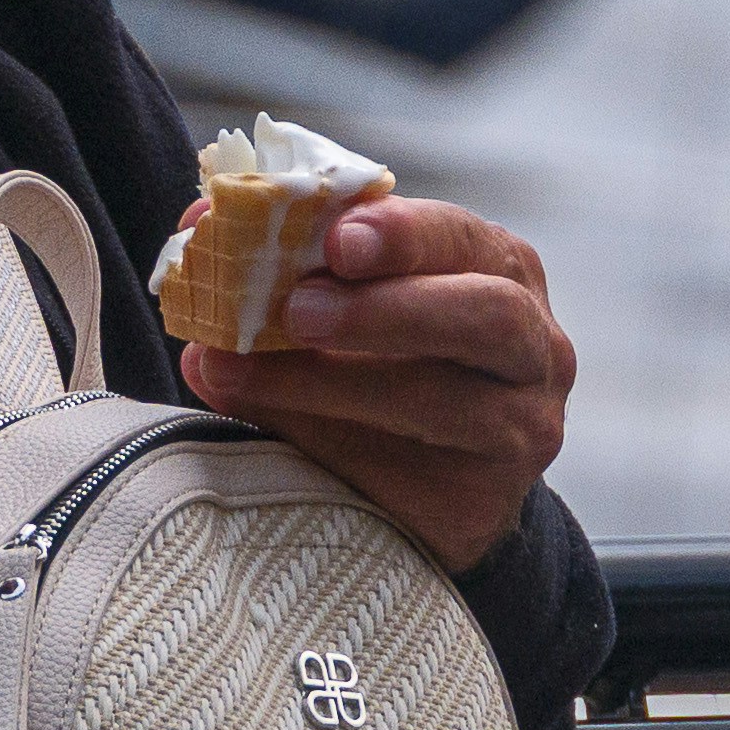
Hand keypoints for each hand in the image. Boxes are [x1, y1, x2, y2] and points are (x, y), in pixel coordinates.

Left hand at [201, 188, 571, 573]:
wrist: (420, 493)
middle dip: (389, 307)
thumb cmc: (375, 375)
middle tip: (300, 310)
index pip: (459, 237)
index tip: (336, 237)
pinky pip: (423, 477)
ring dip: (348, 383)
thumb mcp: (337, 313)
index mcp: (495, 270)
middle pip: (489, 314)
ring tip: (259, 371)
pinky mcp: (489, 498)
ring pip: (455, 402)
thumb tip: (198, 232)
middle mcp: (531, 342)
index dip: (402, 231)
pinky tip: (292, 439)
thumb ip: (281, 276)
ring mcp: (522, 423)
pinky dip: (346, 450)